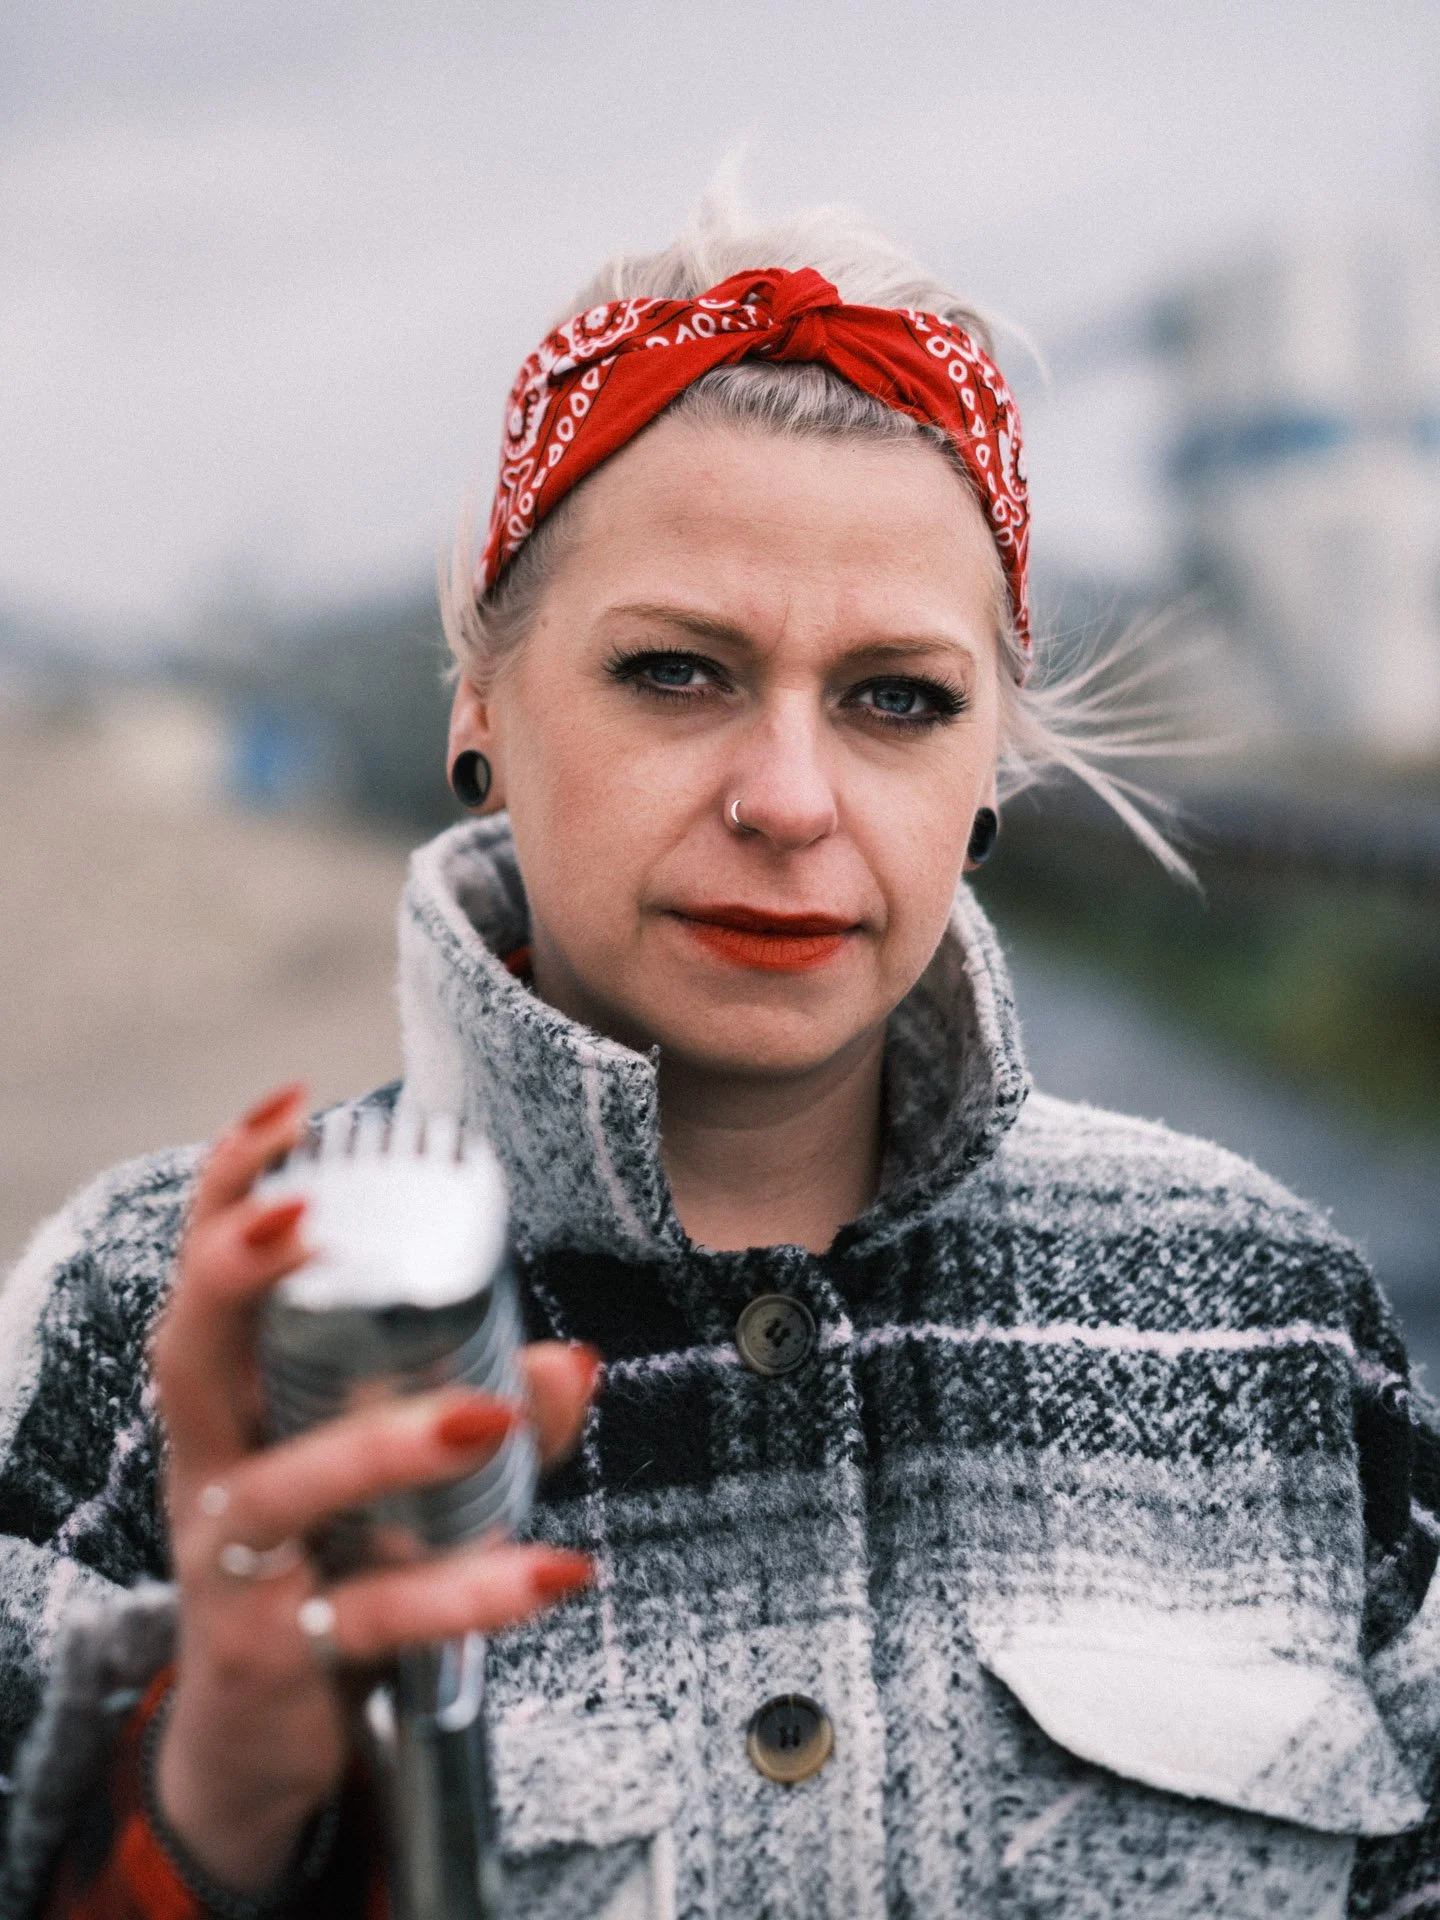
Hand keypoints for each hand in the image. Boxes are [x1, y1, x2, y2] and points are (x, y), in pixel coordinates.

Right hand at [150, 1084, 597, 1893]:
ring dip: (384, 1441)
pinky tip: (556, 1566)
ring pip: (286, 1487)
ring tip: (485, 1410)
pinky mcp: (280, 1656)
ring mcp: (233, 1566)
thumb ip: (484, 1410)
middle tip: (296, 1216)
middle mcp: (213, 1470)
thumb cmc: (334, 1559)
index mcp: (235, 1404)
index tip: (289, 1105)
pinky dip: (470, 1589)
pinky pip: (375, 1614)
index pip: (208, 1278)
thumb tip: (571, 1362)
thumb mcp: (400, 1476)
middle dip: (231, 1275)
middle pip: (190, 1359)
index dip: (230, 1188)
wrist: (265, 1737)